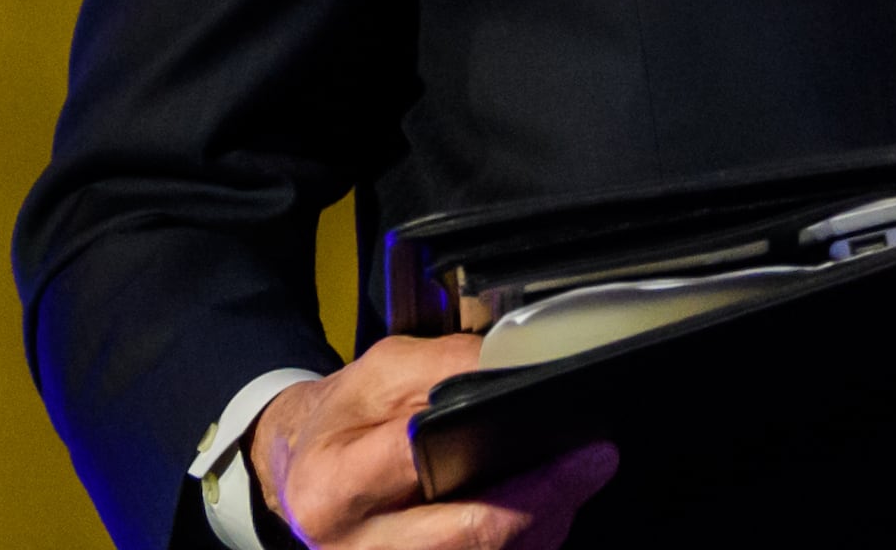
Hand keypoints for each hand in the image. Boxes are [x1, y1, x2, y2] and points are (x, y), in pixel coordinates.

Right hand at [253, 336, 618, 548]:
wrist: (301, 471)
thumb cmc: (341, 421)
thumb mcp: (379, 372)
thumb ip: (445, 364)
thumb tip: (515, 368)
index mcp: (334, 485)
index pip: (429, 471)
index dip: (507, 463)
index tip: (574, 445)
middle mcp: (355, 547)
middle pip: (468, 539)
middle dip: (545, 502)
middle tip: (595, 462)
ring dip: (541, 526)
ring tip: (575, 481)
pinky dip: (522, 544)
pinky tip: (544, 512)